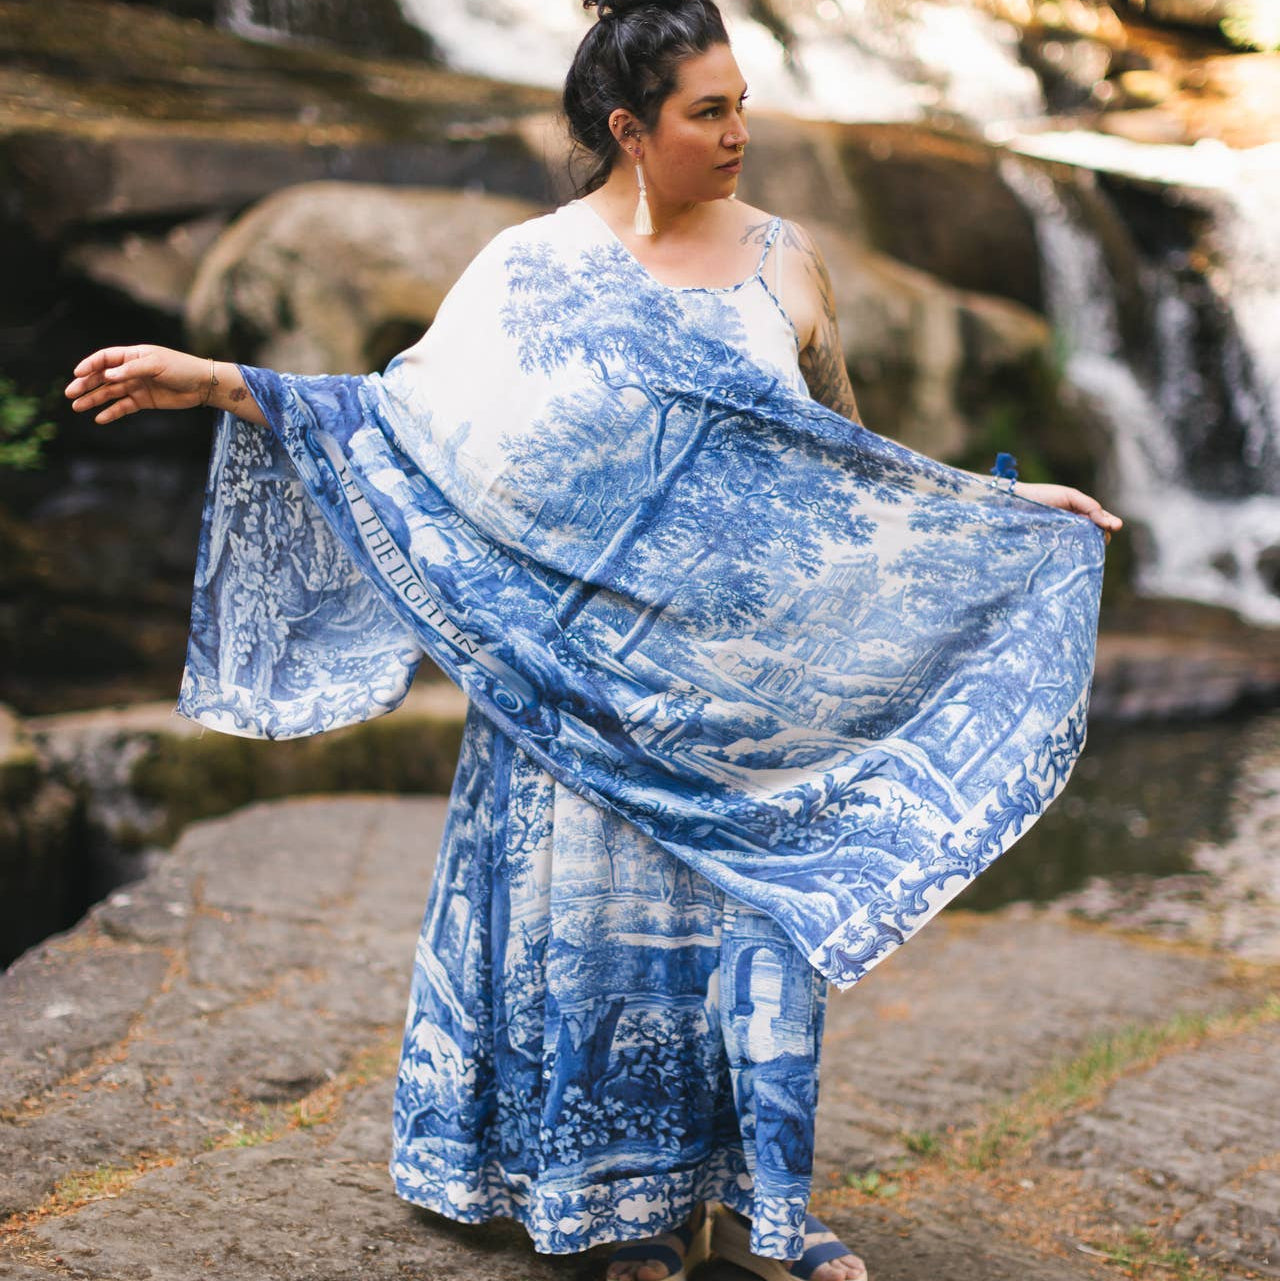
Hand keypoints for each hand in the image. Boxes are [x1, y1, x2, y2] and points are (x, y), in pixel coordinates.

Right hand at [65, 345, 214, 422]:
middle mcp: (131, 370)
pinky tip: (99, 418)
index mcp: (133, 355)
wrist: (203, 385)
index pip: (105, 358)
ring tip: (77, 407)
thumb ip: (131, 369)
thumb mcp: (156, 364)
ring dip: (93, 399)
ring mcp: (137, 386)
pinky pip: (124, 407)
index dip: (90, 365)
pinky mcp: (144, 401)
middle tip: (70, 394)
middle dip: (85, 385)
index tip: (77, 374)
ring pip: (110, 393)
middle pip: (103, 377)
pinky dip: (112, 412)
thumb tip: (107, 375)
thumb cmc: (181, 368)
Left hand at [1012, 482, 1122, 543]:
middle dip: (1102, 535)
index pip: (1100, 521)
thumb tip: (1108, 523)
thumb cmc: (1041, 496)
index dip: (1109, 523)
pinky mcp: (1051, 549)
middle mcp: (1074, 527)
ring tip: (1095, 542)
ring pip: (1083, 545)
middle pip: (1095, 534)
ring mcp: (1063, 539)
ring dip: (1091, 545)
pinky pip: (1067, 555)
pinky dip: (1075, 554)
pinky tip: (1079, 553)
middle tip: (1104, 535)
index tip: (1115, 526)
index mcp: (1079, 513)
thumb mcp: (1069, 496)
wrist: (1014, 503)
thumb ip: (1089, 506)